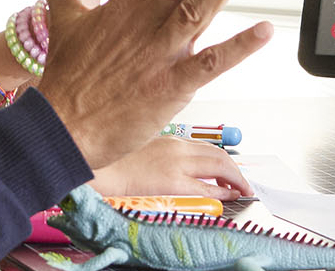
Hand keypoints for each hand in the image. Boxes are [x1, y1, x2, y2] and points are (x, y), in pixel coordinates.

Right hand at [35, 0, 271, 169]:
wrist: (60, 128)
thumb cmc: (66, 77)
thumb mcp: (64, 19)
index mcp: (124, 4)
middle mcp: (145, 23)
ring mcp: (160, 54)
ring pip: (198, 11)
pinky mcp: (171, 86)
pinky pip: (211, 63)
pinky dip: (239, 48)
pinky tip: (264, 31)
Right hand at [90, 135, 253, 199]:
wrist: (91, 166)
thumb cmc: (109, 162)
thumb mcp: (138, 150)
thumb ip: (159, 155)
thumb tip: (172, 170)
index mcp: (167, 138)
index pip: (206, 145)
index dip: (223, 159)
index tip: (230, 171)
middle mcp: (175, 146)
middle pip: (217, 154)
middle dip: (235, 169)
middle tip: (243, 183)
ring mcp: (174, 163)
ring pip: (218, 165)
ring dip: (235, 178)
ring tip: (242, 190)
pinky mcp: (170, 181)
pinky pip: (205, 186)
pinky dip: (222, 191)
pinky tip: (228, 197)